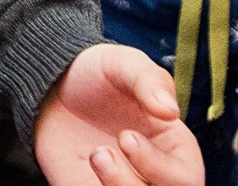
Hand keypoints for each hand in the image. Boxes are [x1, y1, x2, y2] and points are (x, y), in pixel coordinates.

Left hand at [32, 44, 202, 184]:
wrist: (51, 87)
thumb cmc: (96, 75)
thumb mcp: (122, 64)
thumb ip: (149, 81)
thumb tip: (170, 111)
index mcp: (175, 148)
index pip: (186, 179)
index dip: (159, 167)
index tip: (125, 137)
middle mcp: (153, 174)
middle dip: (130, 183)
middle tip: (102, 152)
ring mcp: (124, 185)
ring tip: (95, 155)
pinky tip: (81, 165)